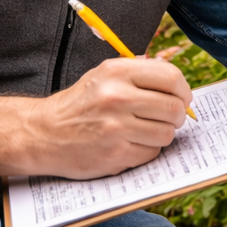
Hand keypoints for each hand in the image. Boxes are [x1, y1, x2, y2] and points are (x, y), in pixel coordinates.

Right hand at [20, 57, 192, 178]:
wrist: (43, 134)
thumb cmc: (80, 104)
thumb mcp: (104, 75)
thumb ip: (139, 73)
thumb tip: (177, 82)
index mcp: (117, 72)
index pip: (171, 77)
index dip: (183, 90)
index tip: (182, 97)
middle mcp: (117, 97)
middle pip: (174, 108)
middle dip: (177, 115)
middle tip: (169, 118)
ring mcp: (116, 128)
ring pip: (166, 133)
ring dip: (162, 134)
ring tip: (146, 131)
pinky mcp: (114, 154)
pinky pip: (151, 153)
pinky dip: (146, 151)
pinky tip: (131, 144)